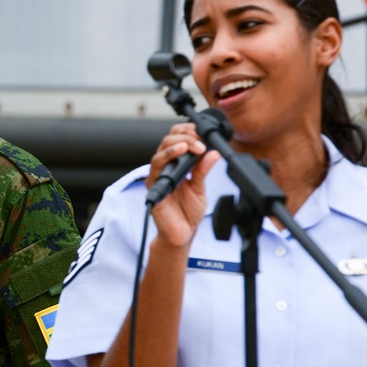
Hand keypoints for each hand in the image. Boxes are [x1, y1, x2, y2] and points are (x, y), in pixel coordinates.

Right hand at [146, 123, 219, 247]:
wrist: (181, 234)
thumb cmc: (187, 212)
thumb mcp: (200, 188)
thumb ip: (203, 170)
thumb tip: (214, 153)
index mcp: (176, 165)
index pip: (177, 140)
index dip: (188, 132)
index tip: (203, 134)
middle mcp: (164, 169)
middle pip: (167, 141)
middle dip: (185, 137)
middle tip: (200, 142)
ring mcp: (157, 178)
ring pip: (160, 152)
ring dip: (176, 145)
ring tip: (191, 146)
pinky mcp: (153, 188)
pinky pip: (156, 169)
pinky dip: (168, 158)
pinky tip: (180, 154)